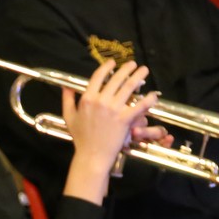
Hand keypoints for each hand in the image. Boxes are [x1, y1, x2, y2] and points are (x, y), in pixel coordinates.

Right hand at [62, 60, 161, 202]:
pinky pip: (139, 106)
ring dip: (138, 75)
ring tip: (144, 70)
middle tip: (133, 64)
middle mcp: (100, 101)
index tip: (113, 63)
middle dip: (127, 68)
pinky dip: (148, 99)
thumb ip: (67, 100)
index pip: (98, 77)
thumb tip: (65, 87)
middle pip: (116, 78)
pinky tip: (153, 95)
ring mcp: (113, 110)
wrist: (91, 155)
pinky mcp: (124, 119)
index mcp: (87, 99)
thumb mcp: (69, 117)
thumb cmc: (80, 138)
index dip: (107, 67)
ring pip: (129, 87)